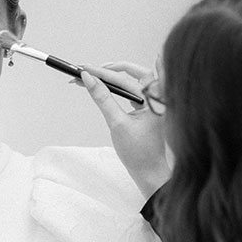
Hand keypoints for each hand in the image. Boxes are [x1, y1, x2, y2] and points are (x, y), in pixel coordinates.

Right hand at [78, 60, 170, 196]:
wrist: (149, 172)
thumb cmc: (137, 152)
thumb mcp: (117, 123)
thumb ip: (103, 98)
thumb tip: (88, 79)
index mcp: (154, 99)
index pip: (124, 79)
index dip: (102, 73)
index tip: (84, 70)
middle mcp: (157, 97)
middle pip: (133, 72)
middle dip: (109, 69)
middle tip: (88, 70)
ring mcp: (153, 103)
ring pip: (133, 80)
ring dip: (113, 77)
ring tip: (93, 76)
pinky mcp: (147, 108)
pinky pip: (133, 91)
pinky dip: (118, 87)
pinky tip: (107, 86)